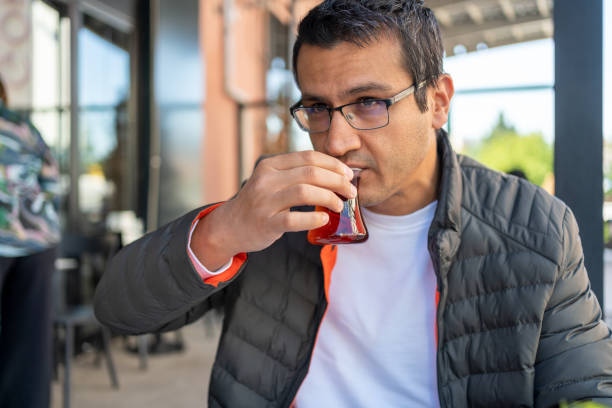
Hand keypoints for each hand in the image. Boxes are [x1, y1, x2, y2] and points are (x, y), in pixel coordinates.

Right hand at [191, 151, 355, 268]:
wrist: (229, 226)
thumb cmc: (259, 203)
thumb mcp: (271, 180)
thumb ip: (295, 174)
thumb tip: (336, 173)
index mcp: (271, 165)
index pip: (309, 157)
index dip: (333, 164)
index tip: (348, 174)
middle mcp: (266, 180)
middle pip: (311, 173)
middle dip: (337, 181)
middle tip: (351, 191)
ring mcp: (265, 201)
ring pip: (305, 192)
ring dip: (329, 198)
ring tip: (339, 205)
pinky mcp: (266, 223)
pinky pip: (294, 219)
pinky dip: (313, 219)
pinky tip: (324, 219)